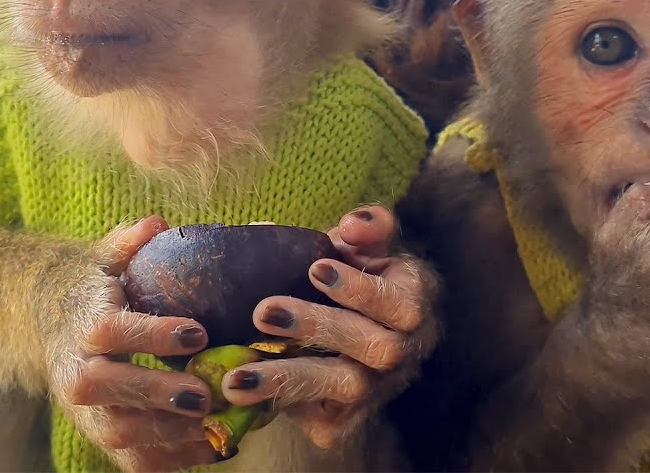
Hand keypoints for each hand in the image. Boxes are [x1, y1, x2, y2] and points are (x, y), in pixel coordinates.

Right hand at [45, 216, 220, 471]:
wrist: (55, 322)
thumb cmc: (98, 286)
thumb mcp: (108, 257)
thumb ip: (129, 241)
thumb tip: (155, 224)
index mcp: (84, 324)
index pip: (112, 331)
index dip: (152, 334)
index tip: (198, 331)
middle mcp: (77, 372)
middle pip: (109, 388)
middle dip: (158, 393)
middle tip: (207, 393)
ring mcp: (87, 411)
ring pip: (120, 432)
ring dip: (171, 433)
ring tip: (221, 422)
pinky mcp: (101, 437)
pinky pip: (133, 461)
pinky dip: (173, 461)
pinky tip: (217, 447)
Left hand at [221, 206, 440, 448]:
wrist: (363, 323)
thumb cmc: (361, 273)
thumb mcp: (368, 243)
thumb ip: (368, 227)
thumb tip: (353, 226)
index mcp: (413, 301)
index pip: (400, 303)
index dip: (360, 290)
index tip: (316, 268)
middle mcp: (405, 350)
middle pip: (375, 348)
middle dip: (318, 327)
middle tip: (262, 312)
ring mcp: (380, 388)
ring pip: (345, 387)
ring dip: (289, 378)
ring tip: (235, 378)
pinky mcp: (352, 417)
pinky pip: (328, 424)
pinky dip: (289, 410)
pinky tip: (247, 398)